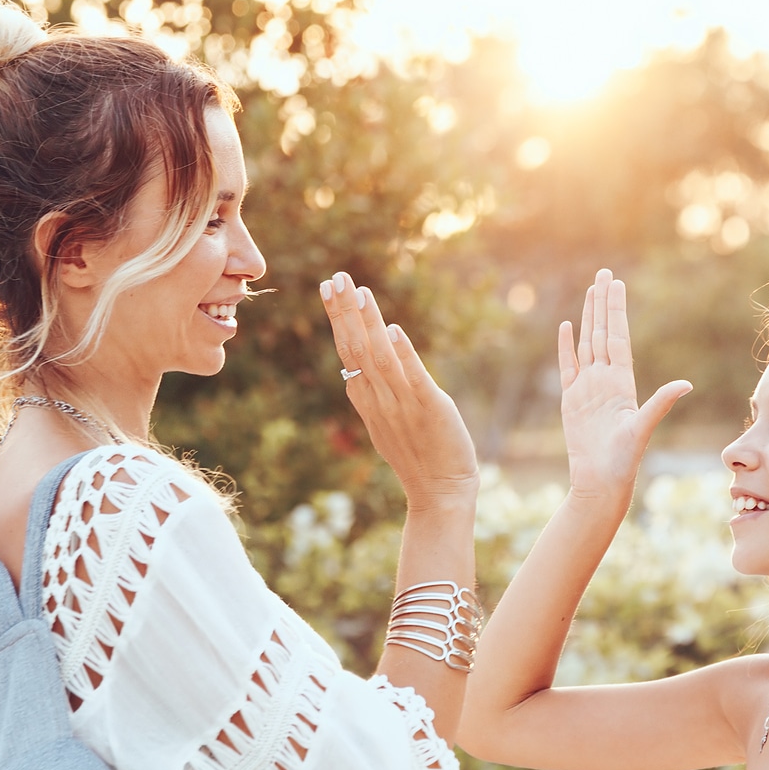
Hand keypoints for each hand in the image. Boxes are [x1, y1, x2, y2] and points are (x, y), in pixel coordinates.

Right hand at [321, 272, 478, 508]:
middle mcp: (380, 398)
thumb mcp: (386, 421)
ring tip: (359, 291)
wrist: (439, 492)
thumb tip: (359, 371)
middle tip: (334, 277)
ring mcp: (402, 403)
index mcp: (368, 398)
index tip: (329, 287)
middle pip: (356, 348)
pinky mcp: (430, 408)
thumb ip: (373, 392)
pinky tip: (393, 330)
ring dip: (368, 323)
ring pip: (379, 357)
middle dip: (344, 312)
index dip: (338, 318)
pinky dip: (403, 354)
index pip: (348, 350)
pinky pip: (413, 378)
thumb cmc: (417, 456)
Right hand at [558, 269, 690, 499]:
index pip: (618, 336)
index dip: (616, 310)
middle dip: (602, 303)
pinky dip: (566, 346)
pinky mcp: (571, 399)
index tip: (617, 284)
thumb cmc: (623, 459)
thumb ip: (660, 403)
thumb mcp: (642, 428)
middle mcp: (605, 379)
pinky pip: (567, 366)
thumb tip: (686, 385)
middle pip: (602, 332)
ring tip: (590, 290)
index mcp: (622, 381)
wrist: (600, 479)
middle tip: (604, 273)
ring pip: (586, 343)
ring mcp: (588, 387)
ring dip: (588, 316)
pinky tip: (567, 326)